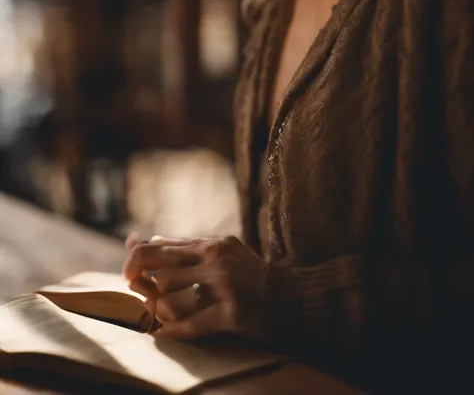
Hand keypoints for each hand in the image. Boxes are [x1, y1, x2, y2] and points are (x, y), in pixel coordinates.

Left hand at [122, 233, 265, 341]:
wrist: (293, 298)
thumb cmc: (250, 278)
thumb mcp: (221, 254)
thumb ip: (185, 249)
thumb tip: (138, 241)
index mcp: (212, 243)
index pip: (163, 245)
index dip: (137, 257)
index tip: (128, 272)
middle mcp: (217, 257)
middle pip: (161, 263)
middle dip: (137, 276)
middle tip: (129, 288)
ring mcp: (226, 283)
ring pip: (172, 294)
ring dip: (157, 308)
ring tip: (154, 314)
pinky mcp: (234, 311)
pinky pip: (193, 323)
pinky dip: (175, 330)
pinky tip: (167, 332)